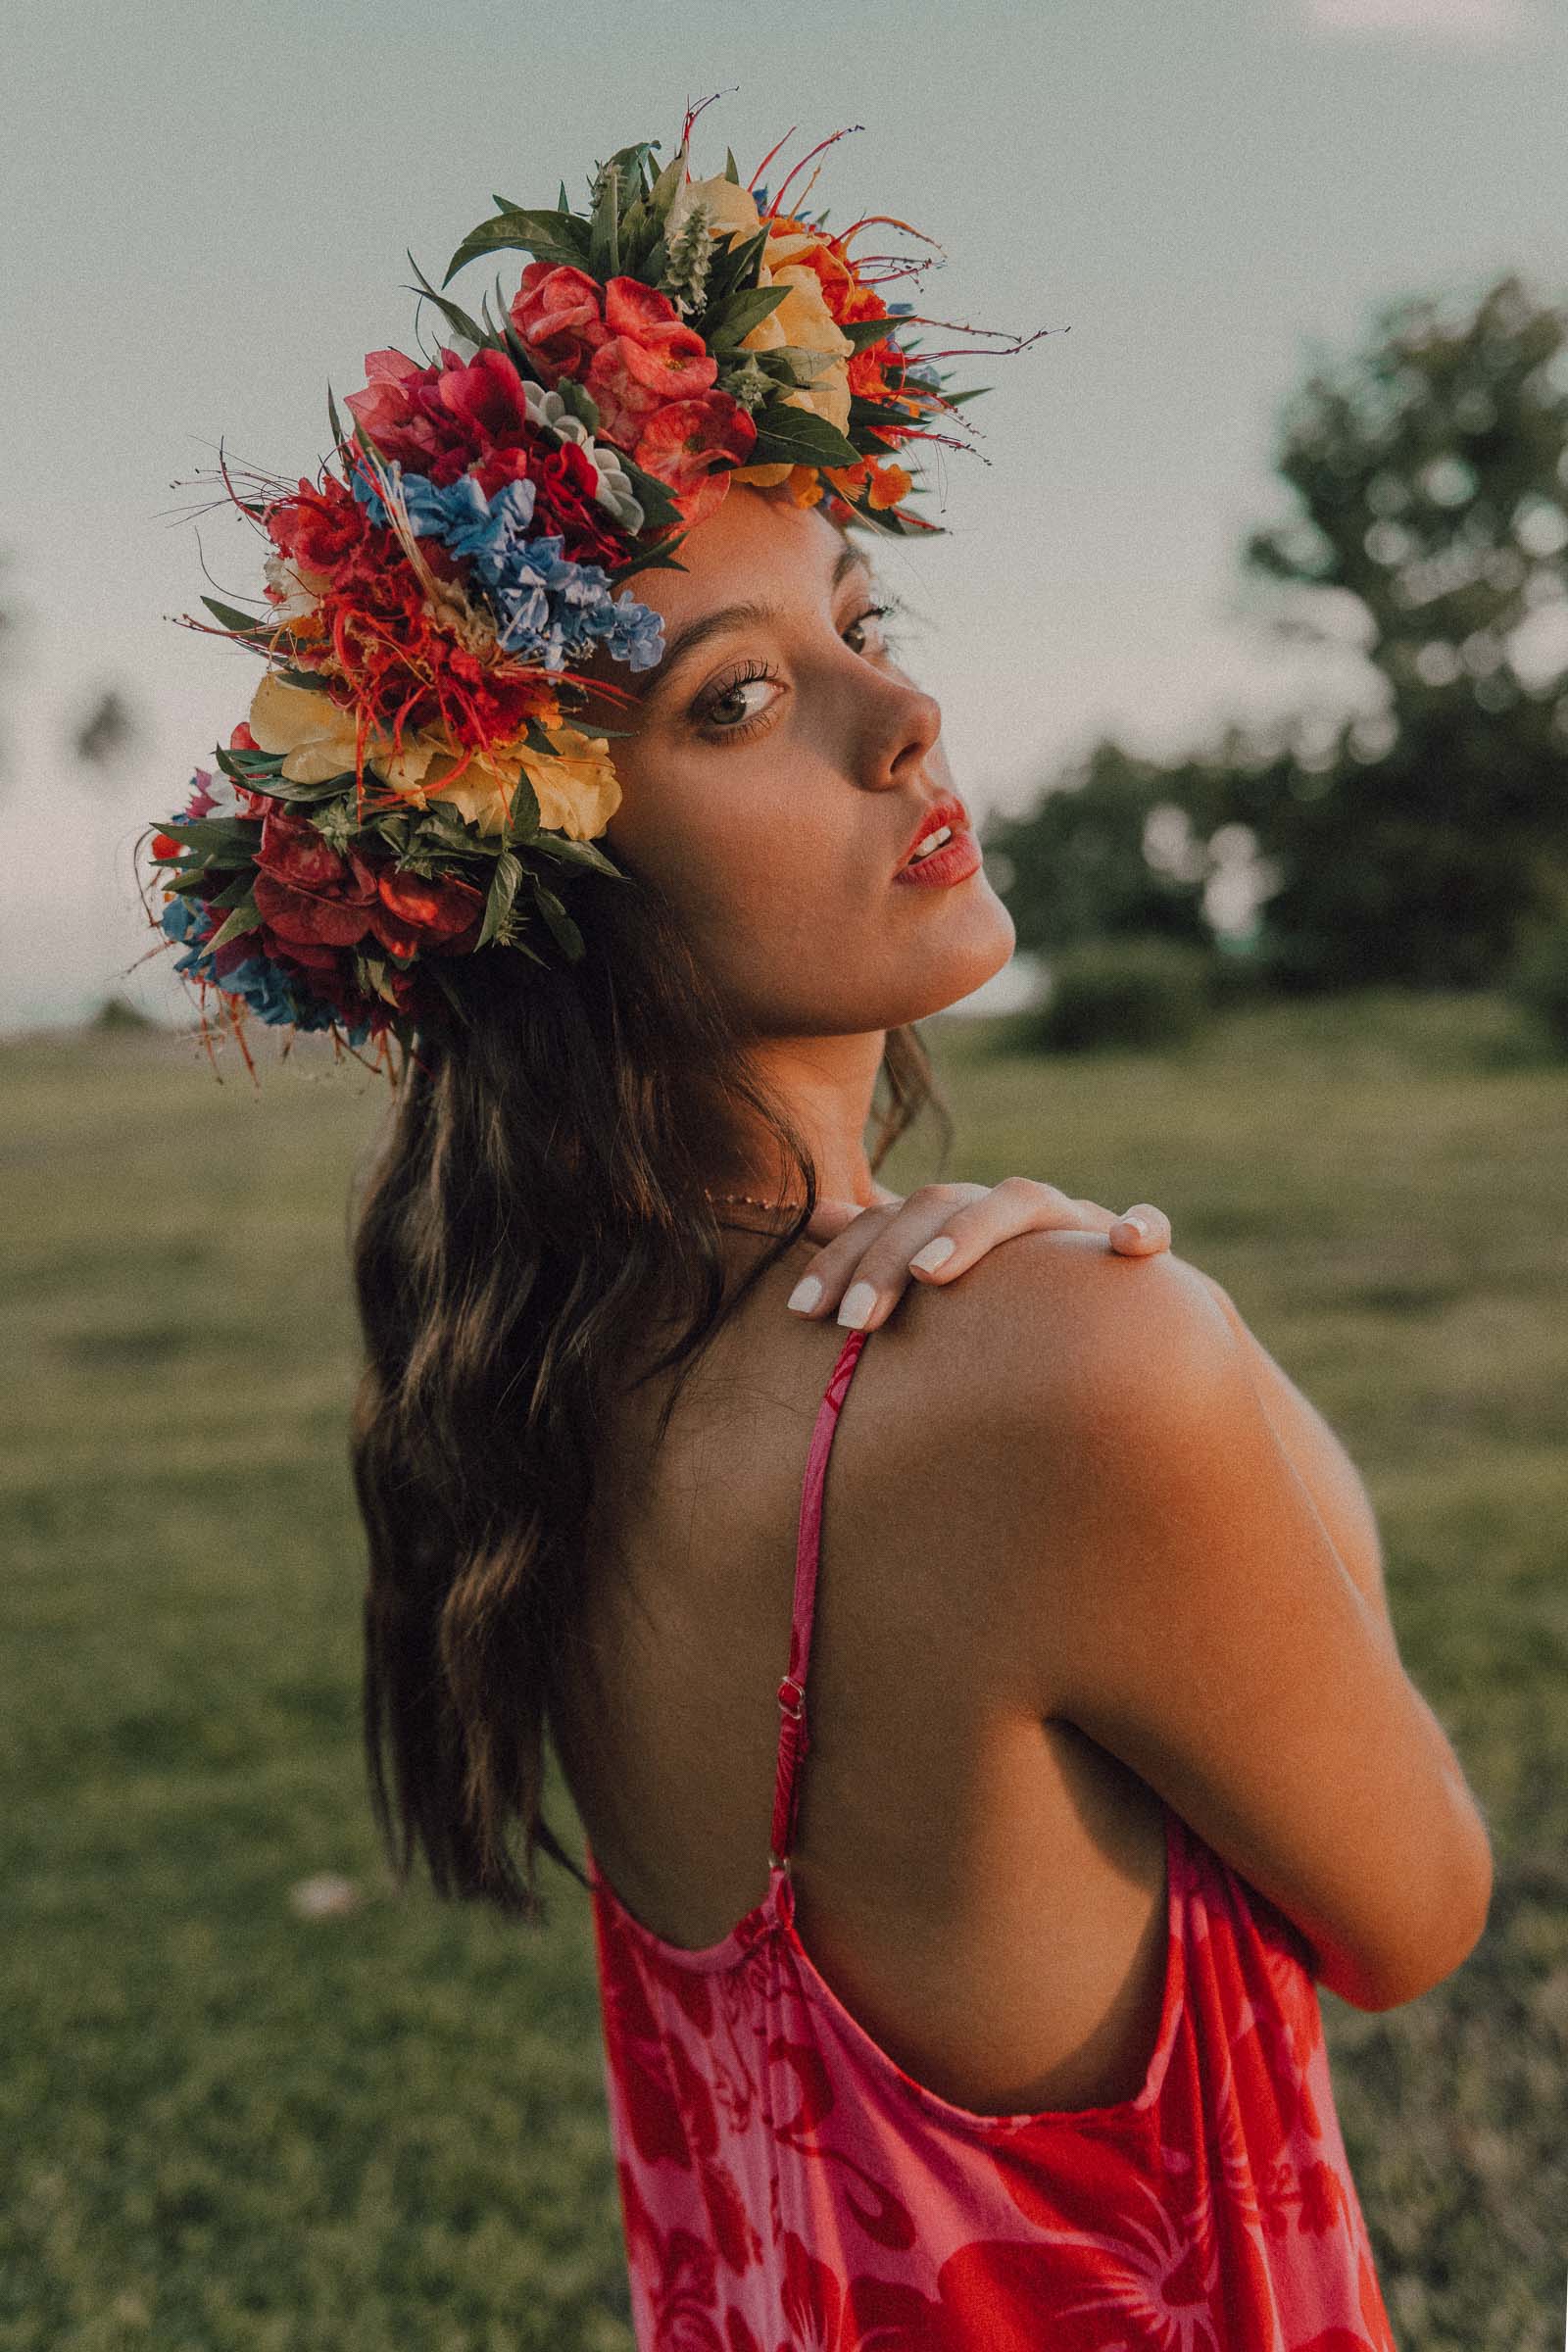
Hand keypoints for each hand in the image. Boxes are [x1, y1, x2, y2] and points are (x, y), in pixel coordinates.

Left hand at [786, 1179, 1172, 1331]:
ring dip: (974, 1231)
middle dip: (891, 1258)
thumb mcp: (948, 1278)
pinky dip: (1143, 1227)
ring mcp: (1074, 1225)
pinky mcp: (1135, 1257)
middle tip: (855, 1322)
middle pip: (943, 1203)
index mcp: (964, 1217)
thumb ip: (888, 1246)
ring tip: (932, 1274)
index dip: (845, 1258)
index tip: (802, 1312)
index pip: (892, 1217)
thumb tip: (817, 1215)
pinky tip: (1128, 1244)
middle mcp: (1013, 1210)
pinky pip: (1149, 1228)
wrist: (1117, 1322)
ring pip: (1025, 1200)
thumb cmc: (1016, 1305)